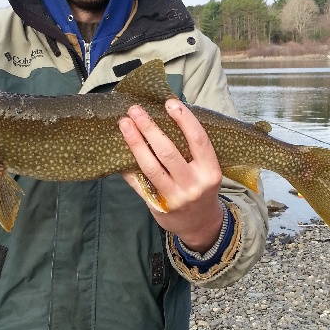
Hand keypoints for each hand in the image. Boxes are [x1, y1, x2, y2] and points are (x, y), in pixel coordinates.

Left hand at [119, 98, 223, 251]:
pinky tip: (119, 152)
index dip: (184, 120)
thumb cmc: (202, 189)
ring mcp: (175, 197)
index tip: (170, 103)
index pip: (198, 140)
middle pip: (168, 152)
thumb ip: (192, 150)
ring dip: (135, 143)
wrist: (201, 225)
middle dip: (149, 128)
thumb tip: (166, 117)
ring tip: (124, 124)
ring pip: (150, 167)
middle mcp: (193, 185)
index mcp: (210, 172)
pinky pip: (138, 183)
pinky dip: (127, 167)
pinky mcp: (158, 206)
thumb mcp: (207, 171)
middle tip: (135, 110)